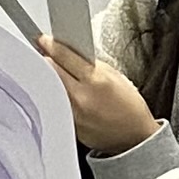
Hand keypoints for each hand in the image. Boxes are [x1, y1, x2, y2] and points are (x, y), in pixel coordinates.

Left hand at [39, 35, 157, 155]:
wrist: (134, 138)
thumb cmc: (130, 108)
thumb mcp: (117, 77)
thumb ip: (92, 65)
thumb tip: (71, 54)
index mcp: (97, 81)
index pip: (64, 56)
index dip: (51, 45)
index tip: (44, 40)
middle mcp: (82, 98)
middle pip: (50, 71)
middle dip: (47, 60)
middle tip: (45, 54)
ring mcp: (73, 114)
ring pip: (50, 89)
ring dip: (50, 79)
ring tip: (54, 75)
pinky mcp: (68, 126)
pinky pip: (55, 106)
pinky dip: (55, 97)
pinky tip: (62, 95)